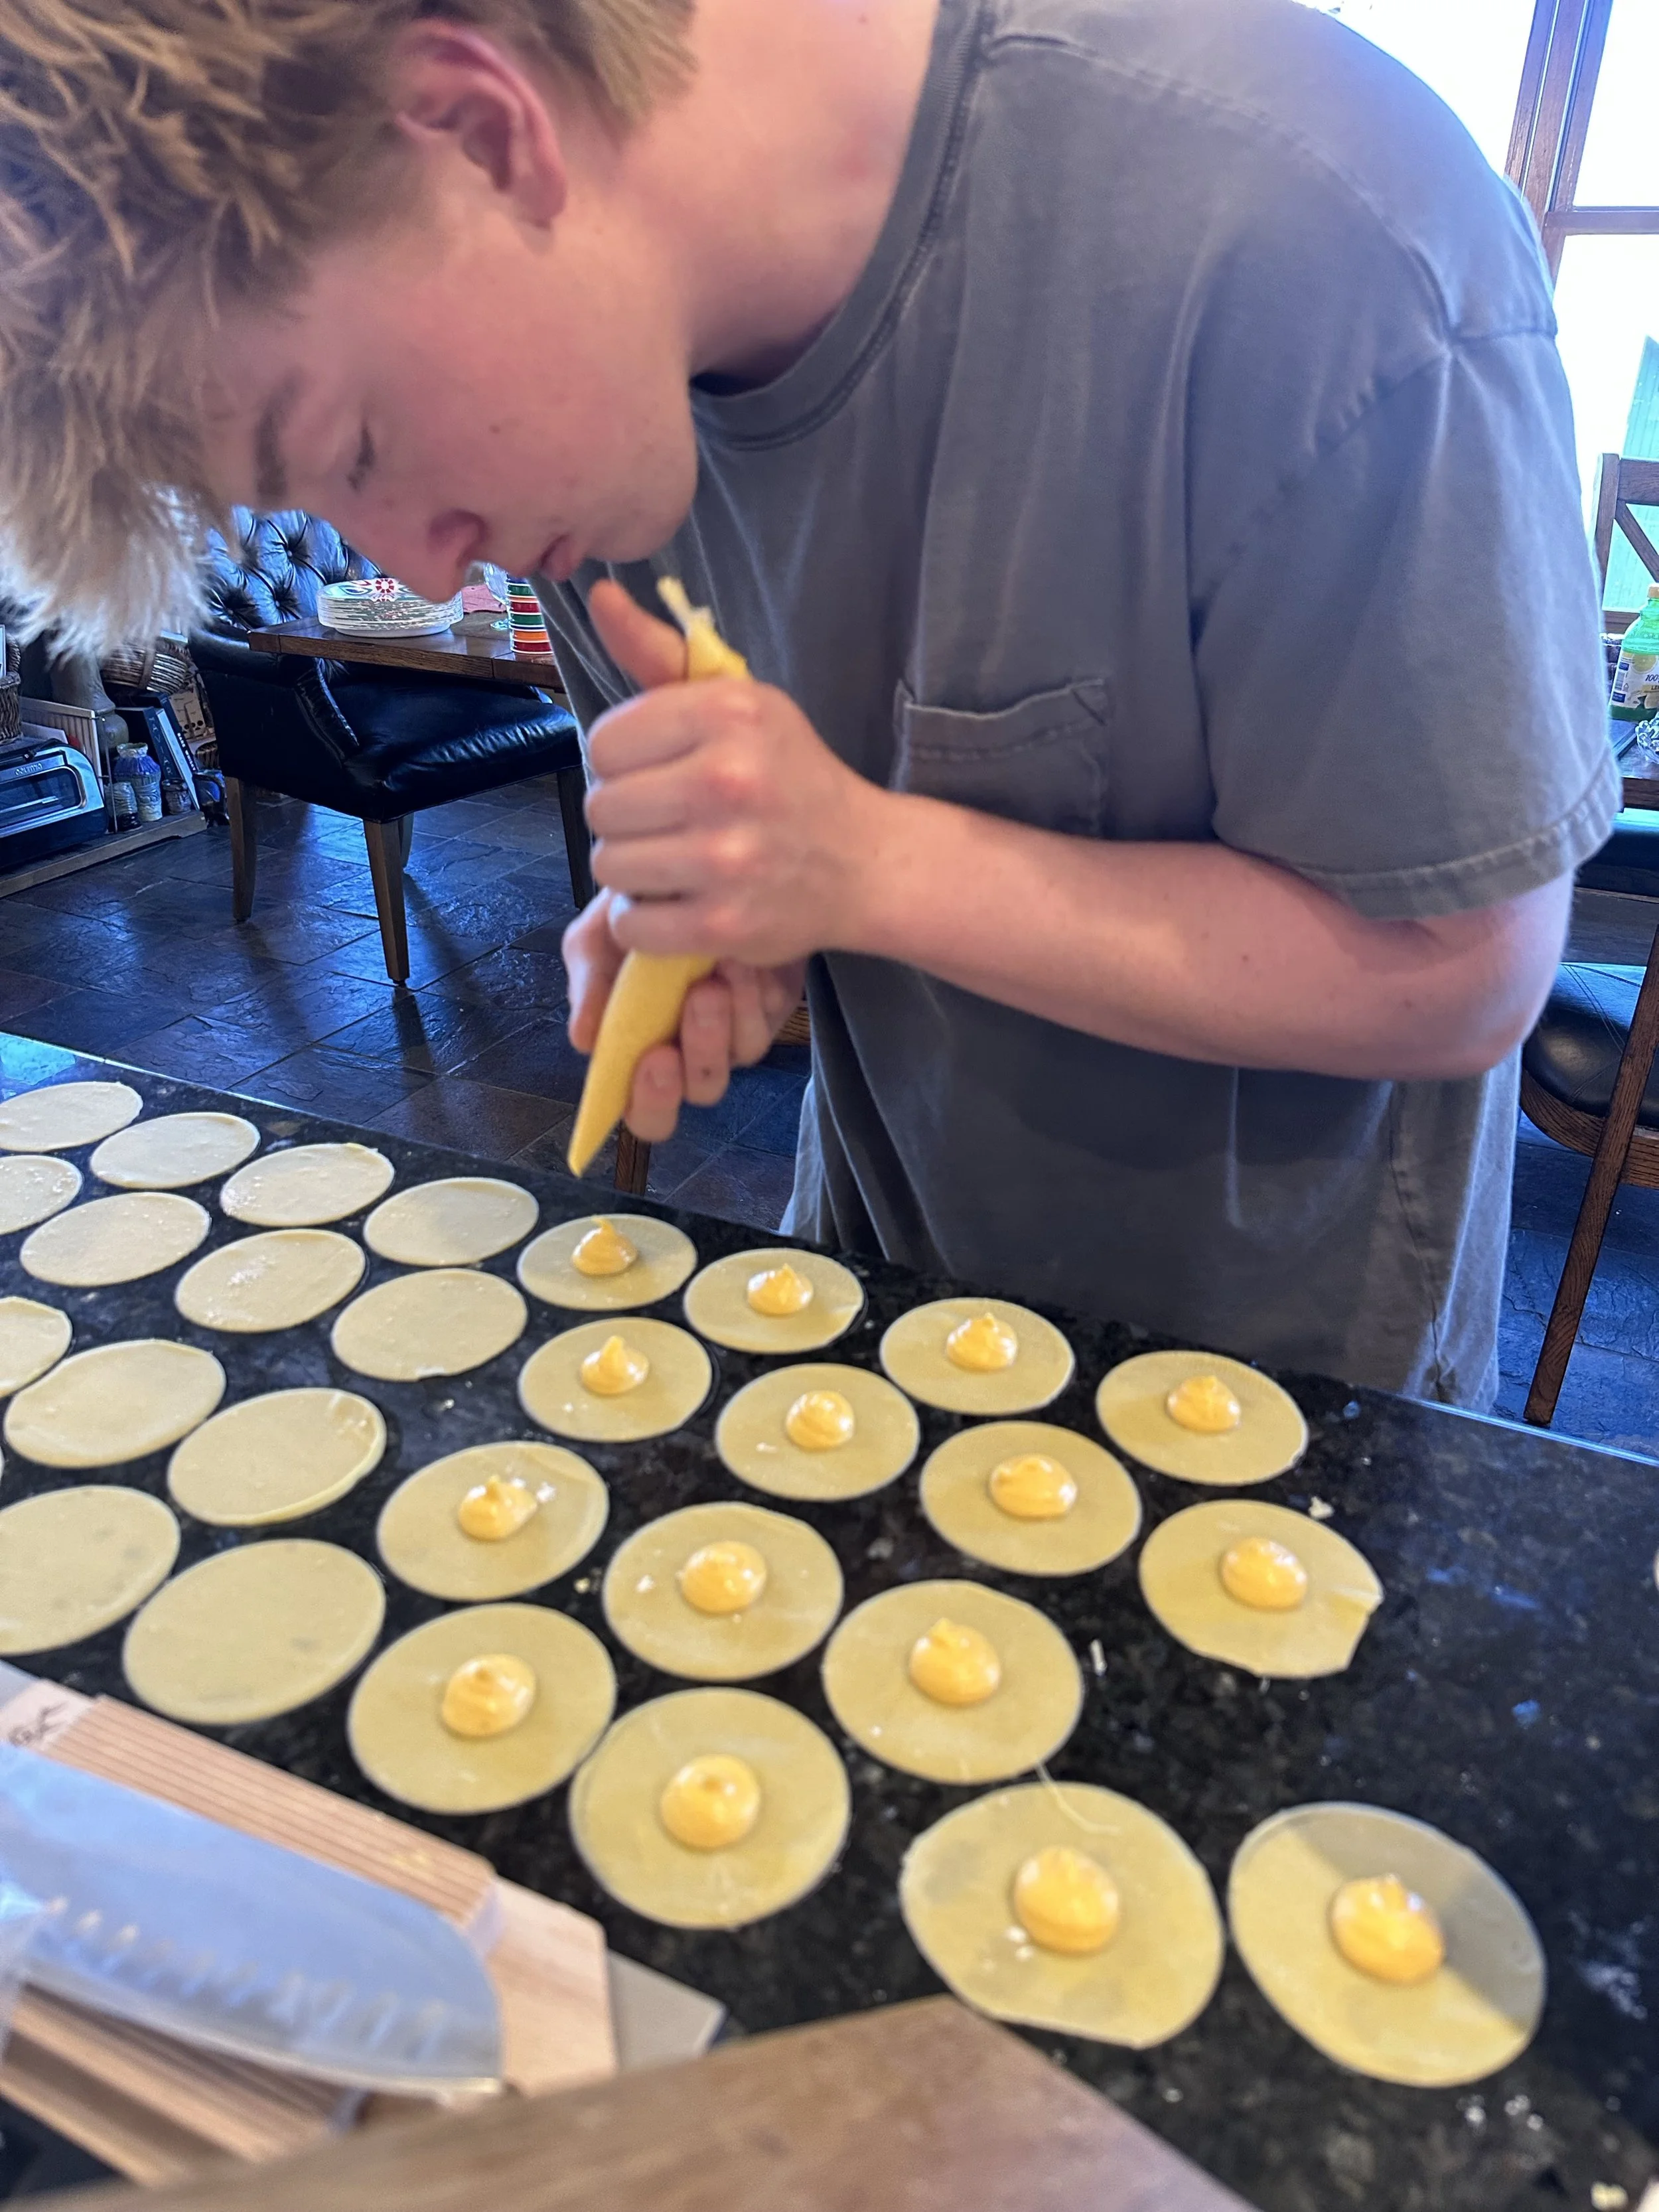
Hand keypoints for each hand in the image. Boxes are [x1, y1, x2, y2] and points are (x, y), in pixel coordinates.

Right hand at [563, 891, 805, 1141]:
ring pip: (742, 1053)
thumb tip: (584, 1039)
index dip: (648, 1101)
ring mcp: (732, 1031)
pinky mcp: (769, 1007)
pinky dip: (756, 987)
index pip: (642, 1109)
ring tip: (721, 964)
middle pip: (701, 1091)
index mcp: (638, 1048)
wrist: (689, 865)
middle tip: (699, 1000)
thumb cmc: (634, 911)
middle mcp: (687, 1051)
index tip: (654, 1058)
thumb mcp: (599, 937)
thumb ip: (590, 983)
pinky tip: (742, 953)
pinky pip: (769, 1015)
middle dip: (702, 1053)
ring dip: (731, 1011)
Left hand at [580, 579, 886, 965]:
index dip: (624, 763)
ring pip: (610, 866)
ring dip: (634, 871)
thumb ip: (660, 654)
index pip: (604, 742)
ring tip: (676, 862)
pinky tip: (681, 902)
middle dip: (627, 818)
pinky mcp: (725, 924)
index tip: (662, 773)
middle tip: (671, 823)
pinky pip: (632, 924)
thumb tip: (598, 595)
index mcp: (727, 713)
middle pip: (601, 807)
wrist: (865, 861)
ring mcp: (726, 859)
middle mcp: (726, 780)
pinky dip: (646, 921)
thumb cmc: (789, 777)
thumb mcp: (738, 703)